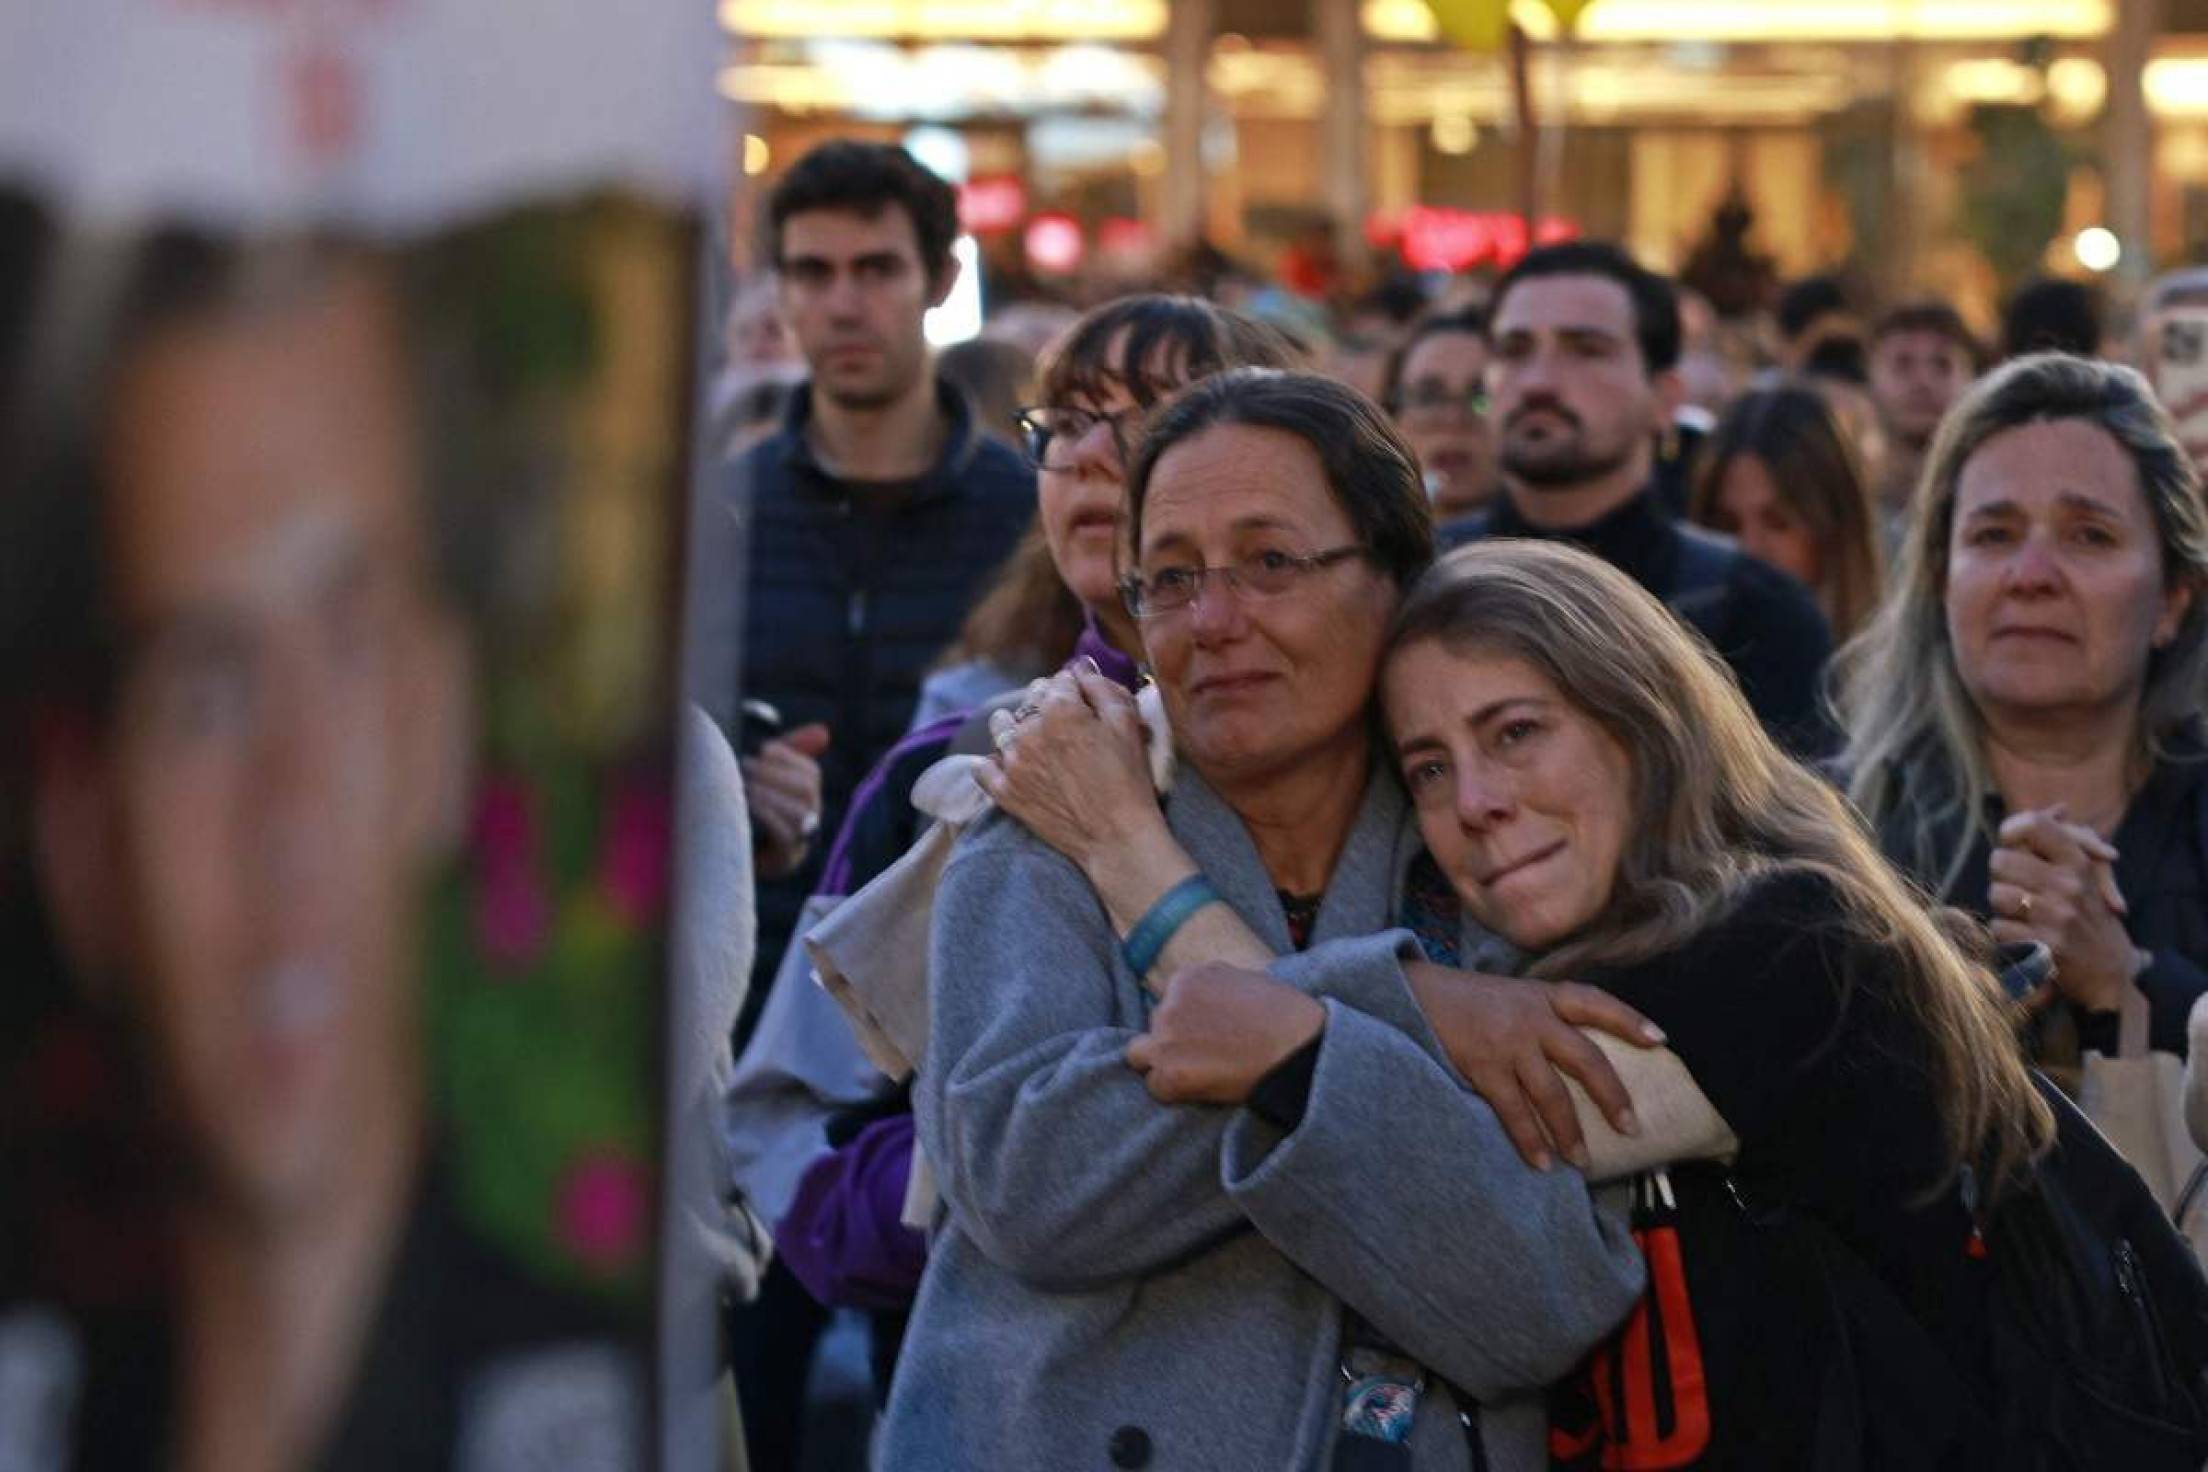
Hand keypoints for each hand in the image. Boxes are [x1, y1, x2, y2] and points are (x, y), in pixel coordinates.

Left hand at [745, 723, 828, 880]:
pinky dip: (767, 815)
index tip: (764, 748)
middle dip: (776, 774)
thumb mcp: (767, 780)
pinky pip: (785, 835)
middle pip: (807, 790)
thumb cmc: (751, 813)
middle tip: (746, 765)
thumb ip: (789, 753)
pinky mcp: (785, 860)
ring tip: (745, 784)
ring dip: (770, 794)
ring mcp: (800, 841)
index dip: (789, 757)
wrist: (732, 859)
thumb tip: (824, 731)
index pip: (811, 773)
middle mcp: (810, 819)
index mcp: (808, 799)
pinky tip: (748, 804)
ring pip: (799, 812)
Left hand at [975, 667, 1160, 869]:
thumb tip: (1082, 669)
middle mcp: (1029, 729)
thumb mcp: (1127, 724)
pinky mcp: (1004, 792)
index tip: (1086, 704)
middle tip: (1068, 726)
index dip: (1076, 690)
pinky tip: (1009, 765)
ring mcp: (1012, 762)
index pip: (1061, 680)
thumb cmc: (1128, 780)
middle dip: (1048, 705)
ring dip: (1015, 726)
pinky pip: (982, 767)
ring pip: (1000, 726)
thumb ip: (1103, 688)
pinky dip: (993, 762)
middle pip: (1031, 699)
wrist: (1115, 837)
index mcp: (1060, 708)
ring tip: (1034, 740)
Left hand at [1125, 962, 1325, 1105]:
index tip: (1206, 1034)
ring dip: (1164, 1065)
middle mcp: (1169, 1004)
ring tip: (1199, 1074)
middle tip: (1205, 1056)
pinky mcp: (1171, 1074)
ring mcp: (1166, 1039)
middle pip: (1155, 1027)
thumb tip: (1204, 999)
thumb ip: (1213, 987)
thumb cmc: (1285, 1015)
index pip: (1168, 1000)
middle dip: (1174, 1041)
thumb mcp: (1244, 979)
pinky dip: (1173, 1092)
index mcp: (1187, 978)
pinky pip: (1155, 1088)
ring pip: (1141, 1056)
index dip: (1186, 1020)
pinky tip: (1202, 1089)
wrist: (1299, 1048)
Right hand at [1404, 962, 1664, 1171]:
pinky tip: (1541, 1162)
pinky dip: (1530, 1140)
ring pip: (1552, 1094)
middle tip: (1631, 1129)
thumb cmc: (1470, 1001)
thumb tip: (1582, 1060)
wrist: (1416, 994)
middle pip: (1586, 1058)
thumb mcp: (1514, 996)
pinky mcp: (1484, 1066)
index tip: (1660, 1041)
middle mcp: (1533, 1017)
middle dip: (1611, 1097)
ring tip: (1583, 1160)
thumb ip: (1546, 1017)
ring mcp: (1509, 1042)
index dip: (1628, 1020)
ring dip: (1570, 1131)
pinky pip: (1514, 1110)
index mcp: (1544, 996)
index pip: (1595, 1002)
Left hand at [1988, 806, 2139, 1014]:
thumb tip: (2057, 808)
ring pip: (1996, 895)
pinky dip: (2006, 936)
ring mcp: (2057, 915)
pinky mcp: (2045, 945)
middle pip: (2000, 861)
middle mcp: (2068, 884)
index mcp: (2078, 862)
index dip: (2011, 831)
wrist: (2110, 972)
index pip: (2033, 824)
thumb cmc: (2090, 917)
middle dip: (2001, 876)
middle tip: (2017, 888)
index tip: (2012, 844)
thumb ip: (2063, 841)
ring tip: (2023, 916)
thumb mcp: (2086, 875)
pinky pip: (1999, 929)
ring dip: (2002, 908)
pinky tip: (2025, 939)